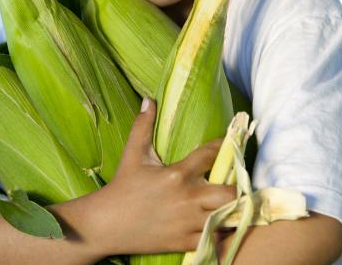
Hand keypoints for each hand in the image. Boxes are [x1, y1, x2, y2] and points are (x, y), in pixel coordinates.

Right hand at [86, 98, 236, 255]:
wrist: (105, 224)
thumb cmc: (122, 187)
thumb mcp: (132, 154)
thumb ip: (143, 126)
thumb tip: (148, 100)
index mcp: (177, 174)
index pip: (210, 155)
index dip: (223, 147)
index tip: (228, 144)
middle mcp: (187, 198)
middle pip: (230, 193)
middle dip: (236, 189)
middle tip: (232, 185)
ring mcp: (187, 222)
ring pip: (226, 219)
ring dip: (231, 213)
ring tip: (232, 207)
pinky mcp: (184, 242)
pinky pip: (213, 240)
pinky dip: (218, 234)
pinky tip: (217, 227)